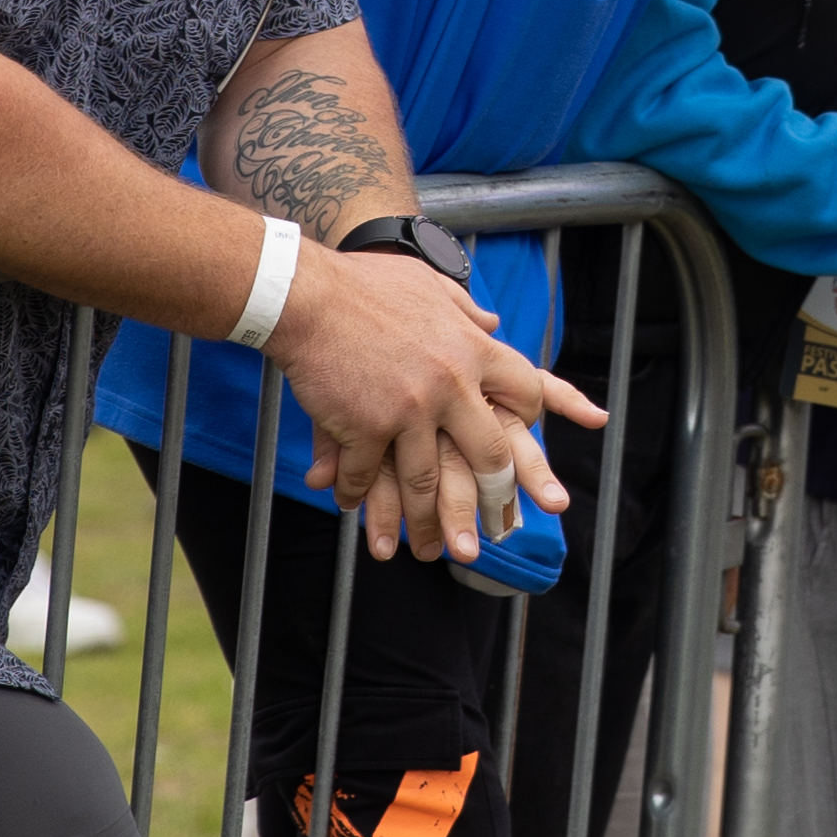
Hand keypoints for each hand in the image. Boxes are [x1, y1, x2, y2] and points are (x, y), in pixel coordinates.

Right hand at [270, 240, 607, 568]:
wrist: (306, 295)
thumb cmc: (365, 285)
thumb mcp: (429, 284)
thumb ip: (464, 308)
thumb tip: (493, 320)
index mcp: (471, 348)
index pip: (525, 393)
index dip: (529, 424)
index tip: (523, 445)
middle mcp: (450, 383)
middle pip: (489, 455)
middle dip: (495, 496)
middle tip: (496, 527)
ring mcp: (409, 409)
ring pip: (427, 482)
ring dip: (425, 522)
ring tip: (431, 551)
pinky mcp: (366, 427)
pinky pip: (366, 476)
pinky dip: (358, 497)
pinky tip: (352, 509)